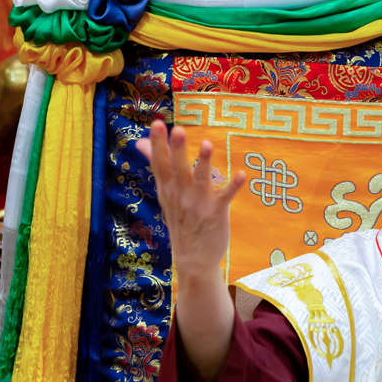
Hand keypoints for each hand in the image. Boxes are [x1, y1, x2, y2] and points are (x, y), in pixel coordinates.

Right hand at [137, 119, 245, 277]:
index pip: (160, 162)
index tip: (157, 123)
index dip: (158, 143)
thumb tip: (140, 142)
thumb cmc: (180, 218)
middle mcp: (180, 195)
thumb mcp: (165, 192)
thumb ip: (157, 164)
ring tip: (207, 143)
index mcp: (167, 188)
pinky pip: (224, 197)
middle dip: (176, 149)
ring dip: (204, 162)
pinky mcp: (216, 214)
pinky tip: (241, 174)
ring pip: (200, 180)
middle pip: (177, 168)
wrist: (193, 259)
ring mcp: (198, 205)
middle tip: (176, 128)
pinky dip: (232, 186)